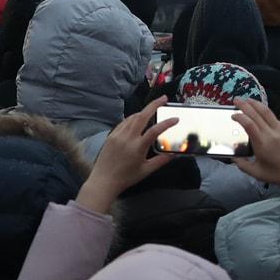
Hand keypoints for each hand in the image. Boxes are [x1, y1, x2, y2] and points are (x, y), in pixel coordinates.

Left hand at [77, 97, 177, 214]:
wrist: (103, 181)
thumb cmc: (126, 178)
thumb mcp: (146, 170)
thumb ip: (161, 161)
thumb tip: (174, 154)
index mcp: (138, 147)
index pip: (155, 130)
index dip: (167, 123)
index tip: (176, 119)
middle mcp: (127, 138)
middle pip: (142, 116)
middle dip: (154, 104)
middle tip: (164, 98)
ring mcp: (118, 135)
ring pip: (132, 117)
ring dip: (144, 111)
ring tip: (153, 109)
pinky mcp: (111, 136)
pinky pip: (124, 122)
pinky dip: (132, 118)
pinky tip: (137, 119)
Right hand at [231, 98, 279, 199]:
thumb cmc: (278, 175)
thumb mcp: (257, 173)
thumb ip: (242, 165)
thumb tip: (234, 158)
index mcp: (262, 143)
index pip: (248, 123)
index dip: (239, 116)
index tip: (233, 114)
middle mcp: (272, 133)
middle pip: (257, 113)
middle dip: (245, 104)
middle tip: (236, 99)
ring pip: (267, 112)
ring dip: (256, 104)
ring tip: (248, 100)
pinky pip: (275, 119)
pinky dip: (266, 114)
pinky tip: (262, 114)